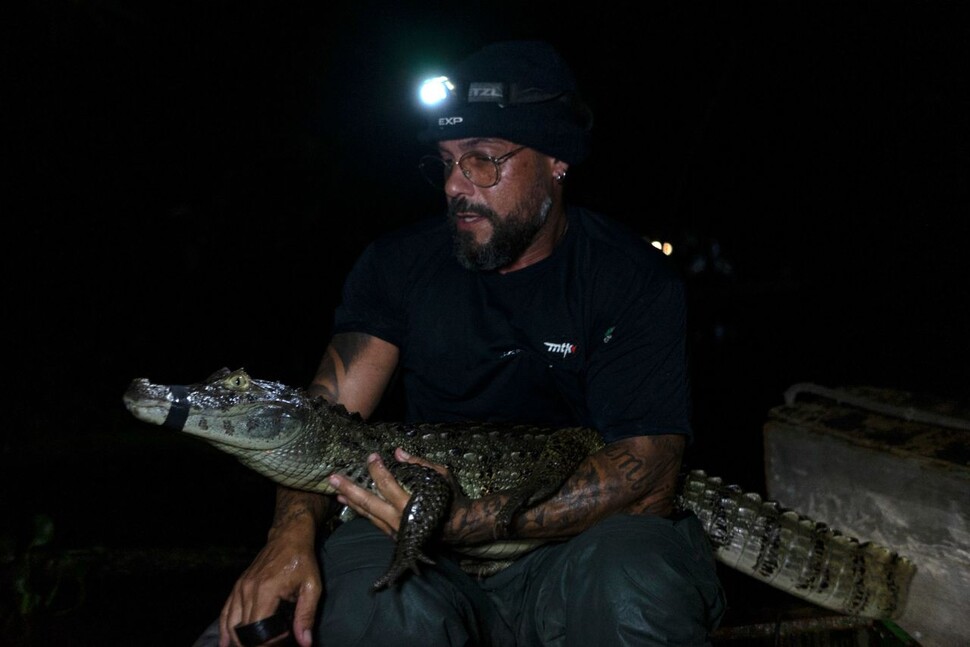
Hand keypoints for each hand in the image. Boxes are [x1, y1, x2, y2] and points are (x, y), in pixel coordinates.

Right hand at [217, 533, 320, 646]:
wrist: (288, 536)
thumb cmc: (302, 561)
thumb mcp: (312, 587)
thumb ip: (306, 615)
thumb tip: (305, 643)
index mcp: (266, 591)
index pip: (257, 629)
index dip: (267, 644)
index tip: (281, 643)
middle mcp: (248, 590)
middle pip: (242, 629)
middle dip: (253, 644)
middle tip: (268, 646)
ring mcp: (240, 587)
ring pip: (230, 623)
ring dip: (238, 640)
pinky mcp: (238, 585)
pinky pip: (226, 611)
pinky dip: (224, 628)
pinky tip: (224, 642)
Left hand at [328, 448, 454, 535]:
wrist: (457, 529)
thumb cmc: (450, 499)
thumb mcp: (442, 476)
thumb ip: (420, 464)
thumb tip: (398, 452)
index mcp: (411, 503)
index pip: (387, 484)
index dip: (377, 469)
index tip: (372, 456)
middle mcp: (399, 519)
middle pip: (368, 502)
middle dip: (349, 488)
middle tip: (333, 478)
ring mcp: (394, 530)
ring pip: (367, 514)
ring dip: (350, 501)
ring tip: (336, 491)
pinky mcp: (393, 536)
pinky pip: (373, 521)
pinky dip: (361, 512)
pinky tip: (351, 504)